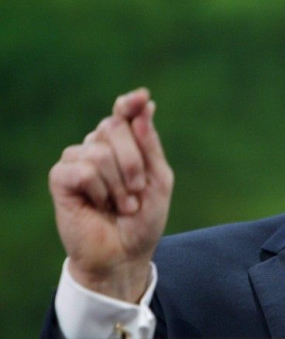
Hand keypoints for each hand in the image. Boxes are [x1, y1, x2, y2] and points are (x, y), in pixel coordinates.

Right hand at [49, 88, 173, 301]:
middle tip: (137, 191)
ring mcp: (78, 159)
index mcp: (125, 143)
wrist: (124, 253)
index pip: (124, 113)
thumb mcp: (159, 179)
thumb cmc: (143, 217)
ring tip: (121, 204)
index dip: (130, 103)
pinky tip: (98, 204)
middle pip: (114, 126)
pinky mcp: (61, 177)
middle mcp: (99, 145)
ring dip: (119, 184)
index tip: (140, 97)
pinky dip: (99, 190)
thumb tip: (145, 105)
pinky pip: (83, 170)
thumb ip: (150, 143)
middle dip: (134, 162)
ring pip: (100, 150)